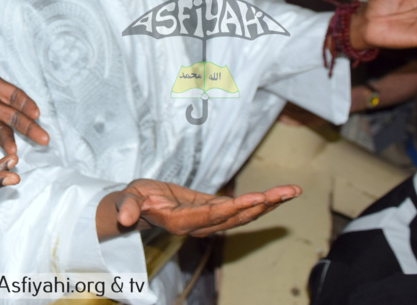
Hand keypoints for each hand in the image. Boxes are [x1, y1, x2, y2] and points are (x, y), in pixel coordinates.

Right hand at [105, 179, 300, 238]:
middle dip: (262, 205)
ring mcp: (209, 220)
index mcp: (181, 222)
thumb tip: (124, 218)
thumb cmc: (132, 202)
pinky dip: (260, 201)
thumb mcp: (127, 201)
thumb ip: (128, 209)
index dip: (236, 208)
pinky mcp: (214, 212)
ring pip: (244, 214)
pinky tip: (278, 194)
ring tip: (292, 191)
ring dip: (269, 203)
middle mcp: (200, 225)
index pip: (213, 216)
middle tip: (286, 193)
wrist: (137, 208)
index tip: (257, 199)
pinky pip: (241, 208)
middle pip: (236, 217)